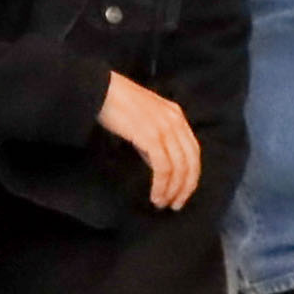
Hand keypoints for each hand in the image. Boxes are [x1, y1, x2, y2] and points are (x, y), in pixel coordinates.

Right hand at [98, 71, 202, 208]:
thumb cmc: (117, 104)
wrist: (100, 89)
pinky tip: (155, 194)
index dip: (190, 176)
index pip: (193, 152)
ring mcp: (164, 128)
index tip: (181, 193)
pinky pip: (163, 167)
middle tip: (175, 204)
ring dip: (172, 190)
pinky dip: (161, 185)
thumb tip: (161, 167)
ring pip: (178, 167)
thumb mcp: (144, 120)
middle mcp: (175, 121)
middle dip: (185, 187)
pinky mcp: (151, 136)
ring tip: (162, 203)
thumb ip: (155, 141)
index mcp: (176, 116)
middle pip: (190, 162)